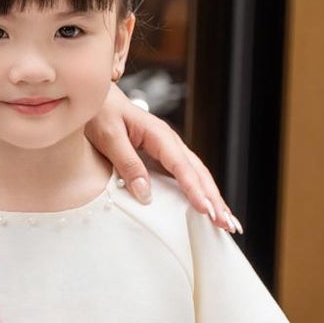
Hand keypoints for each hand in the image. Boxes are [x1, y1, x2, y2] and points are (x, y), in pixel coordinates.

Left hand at [87, 86, 239, 229]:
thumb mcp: (109, 137)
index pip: (182, 167)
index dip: (195, 190)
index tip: (205, 210)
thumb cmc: (101, 113)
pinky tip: (207, 206)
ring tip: (226, 221)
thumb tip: (145, 194)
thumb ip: (128, 164)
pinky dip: (200, 192)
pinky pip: (187, 176)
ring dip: (213, 198)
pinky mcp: (164, 156)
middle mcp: (170, 142)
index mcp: (159, 135)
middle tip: (227, 224)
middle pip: (199, 173)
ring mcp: (169, 149)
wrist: (96, 98)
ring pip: (198, 175)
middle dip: (214, 199)